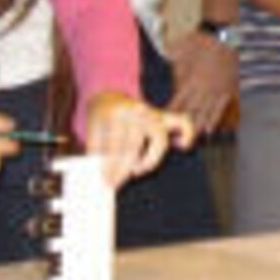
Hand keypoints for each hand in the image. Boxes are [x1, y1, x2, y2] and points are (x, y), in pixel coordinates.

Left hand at [82, 92, 197, 187]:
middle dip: (124, 168)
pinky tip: (182, 146)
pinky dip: (187, 135)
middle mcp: (136, 110)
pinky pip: (183, 123)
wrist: (109, 96)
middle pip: (133, 144)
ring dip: (150, 160)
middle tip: (115, 183)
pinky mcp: (165, 116)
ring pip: (159, 138)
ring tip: (138, 170)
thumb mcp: (92, 130)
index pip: (114, 144)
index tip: (106, 181)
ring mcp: (152, 112)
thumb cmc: (101, 119)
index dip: (109, 166)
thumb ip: (99, 151)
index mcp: (115, 112)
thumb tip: (107, 175)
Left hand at [168, 29, 237, 131]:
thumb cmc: (199, 43)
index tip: (163, 128)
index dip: (170, 117)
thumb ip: (177, 75)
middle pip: (192, 114)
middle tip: (177, 145)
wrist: (223, 35)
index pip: (177, 104)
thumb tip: (173, 88)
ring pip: (207, 114)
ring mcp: (217, 91)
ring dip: (198, 129)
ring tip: (192, 141)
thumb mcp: (181, 55)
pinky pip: (222, 108)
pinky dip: (215, 119)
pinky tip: (210, 130)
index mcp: (190, 81)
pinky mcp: (229, 89)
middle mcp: (203, 90)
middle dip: (184, 131)